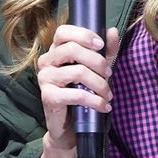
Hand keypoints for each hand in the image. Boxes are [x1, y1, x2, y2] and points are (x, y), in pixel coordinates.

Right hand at [35, 24, 121, 150]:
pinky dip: (95, 100)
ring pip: (77, 72)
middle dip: (97, 61)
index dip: (83, 35)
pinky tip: (104, 106)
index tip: (101, 45)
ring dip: (99, 83)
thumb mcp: (97, 69)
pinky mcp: (48, 97)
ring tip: (108, 94)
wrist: (70, 126)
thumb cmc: (82, 92)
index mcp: (55, 50)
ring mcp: (45, 78)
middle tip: (110, 74)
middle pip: (72, 49)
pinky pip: (76, 94)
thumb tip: (112, 31)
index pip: (63, 32)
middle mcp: (46, 61)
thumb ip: (105, 51)